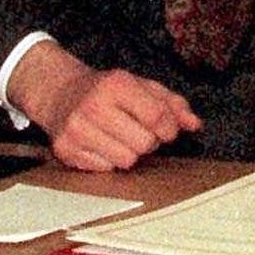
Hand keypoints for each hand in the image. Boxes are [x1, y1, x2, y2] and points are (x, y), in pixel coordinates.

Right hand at [7, 40, 199, 170]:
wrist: (59, 93)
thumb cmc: (107, 91)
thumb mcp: (143, 86)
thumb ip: (173, 104)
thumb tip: (194, 124)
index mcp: (116, 85)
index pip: (158, 117)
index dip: (170, 128)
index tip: (167, 129)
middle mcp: (93, 106)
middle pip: (144, 143)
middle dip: (149, 140)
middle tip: (139, 130)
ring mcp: (76, 129)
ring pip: (126, 160)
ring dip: (130, 152)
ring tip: (121, 137)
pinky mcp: (65, 150)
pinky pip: (105, 169)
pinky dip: (109, 160)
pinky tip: (102, 143)